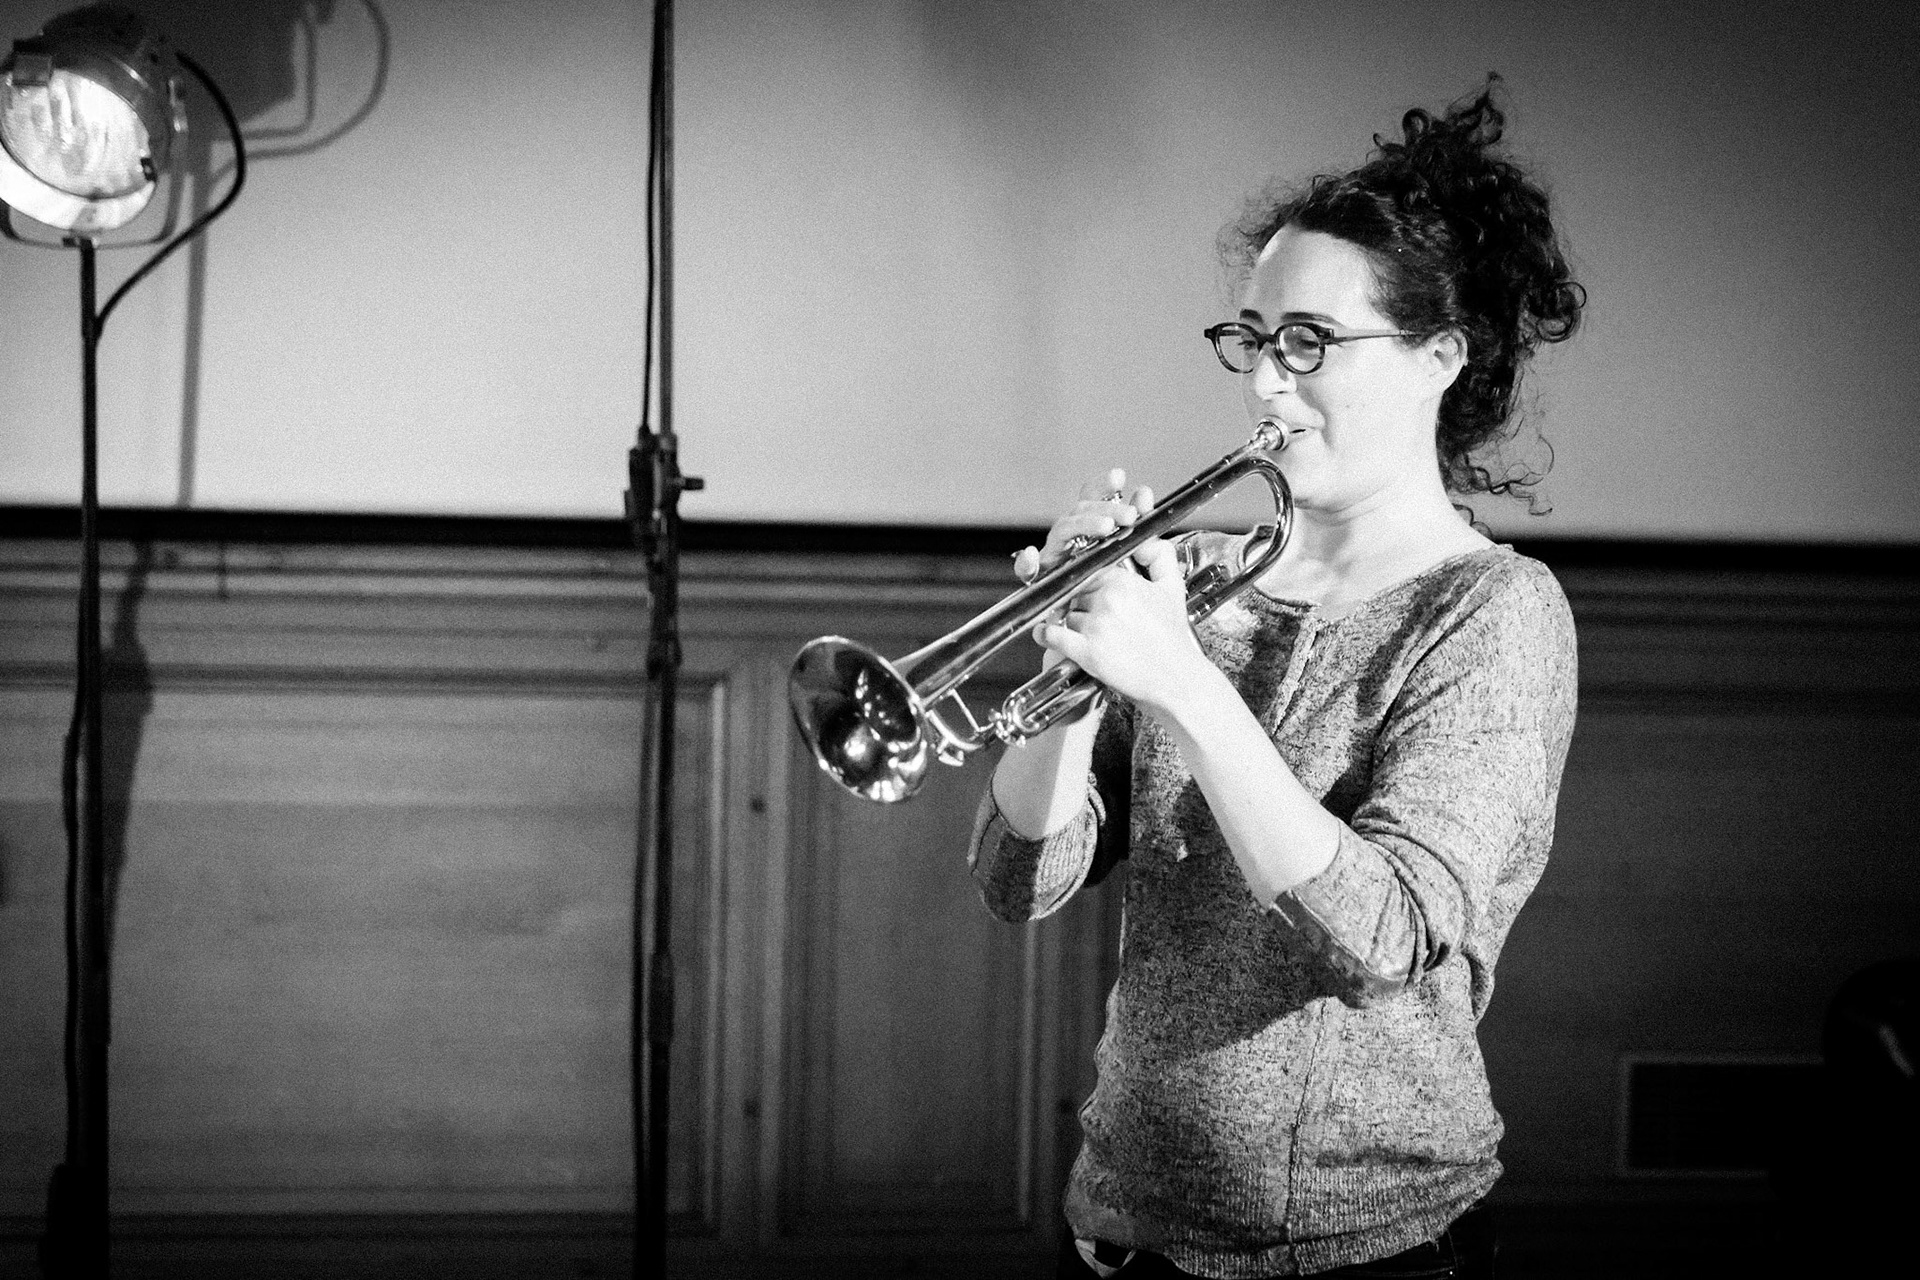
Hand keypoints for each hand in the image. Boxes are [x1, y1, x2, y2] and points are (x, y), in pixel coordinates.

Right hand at [1012, 469, 1157, 585]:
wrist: (1104, 625)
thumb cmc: (1114, 588)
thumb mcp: (1131, 553)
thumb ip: (1137, 523)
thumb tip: (1144, 494)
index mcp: (1088, 528)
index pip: (1091, 498)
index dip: (1103, 486)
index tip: (1119, 477)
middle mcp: (1069, 537)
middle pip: (1081, 511)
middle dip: (1106, 508)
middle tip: (1130, 515)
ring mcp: (1054, 556)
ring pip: (1063, 530)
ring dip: (1084, 525)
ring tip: (1108, 527)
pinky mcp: (1040, 579)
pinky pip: (1027, 570)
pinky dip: (1025, 563)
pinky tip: (1032, 556)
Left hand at [1031, 536, 1207, 715]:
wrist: (1176, 677)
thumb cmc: (1172, 637)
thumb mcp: (1172, 589)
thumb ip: (1160, 556)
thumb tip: (1144, 542)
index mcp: (1124, 582)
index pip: (1090, 572)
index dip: (1089, 583)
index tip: (1088, 590)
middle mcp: (1108, 600)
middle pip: (1076, 593)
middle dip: (1081, 603)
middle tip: (1091, 615)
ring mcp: (1096, 626)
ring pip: (1067, 614)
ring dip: (1071, 622)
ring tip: (1086, 632)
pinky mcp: (1087, 652)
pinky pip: (1054, 636)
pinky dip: (1045, 635)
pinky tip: (1043, 633)